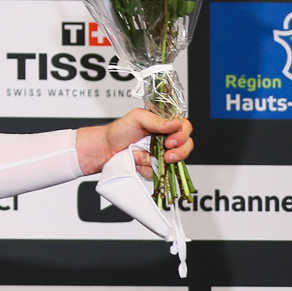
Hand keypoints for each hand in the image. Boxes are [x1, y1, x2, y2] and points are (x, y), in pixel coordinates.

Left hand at [76, 108, 193, 175]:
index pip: (184, 127)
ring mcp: (162, 154)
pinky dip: (148, 169)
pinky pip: (161, 172)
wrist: (105, 150)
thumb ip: (156, 120)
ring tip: (140, 157)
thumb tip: (175, 124)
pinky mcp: (155, 167)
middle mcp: (165, 139)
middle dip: (178, 153)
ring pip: (175, 162)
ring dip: (157, 161)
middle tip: (166, 156)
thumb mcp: (136, 118)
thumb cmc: (118, 131)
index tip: (170, 142)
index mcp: (163, 124)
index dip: (182, 135)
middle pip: (186, 146)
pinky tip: (137, 163)